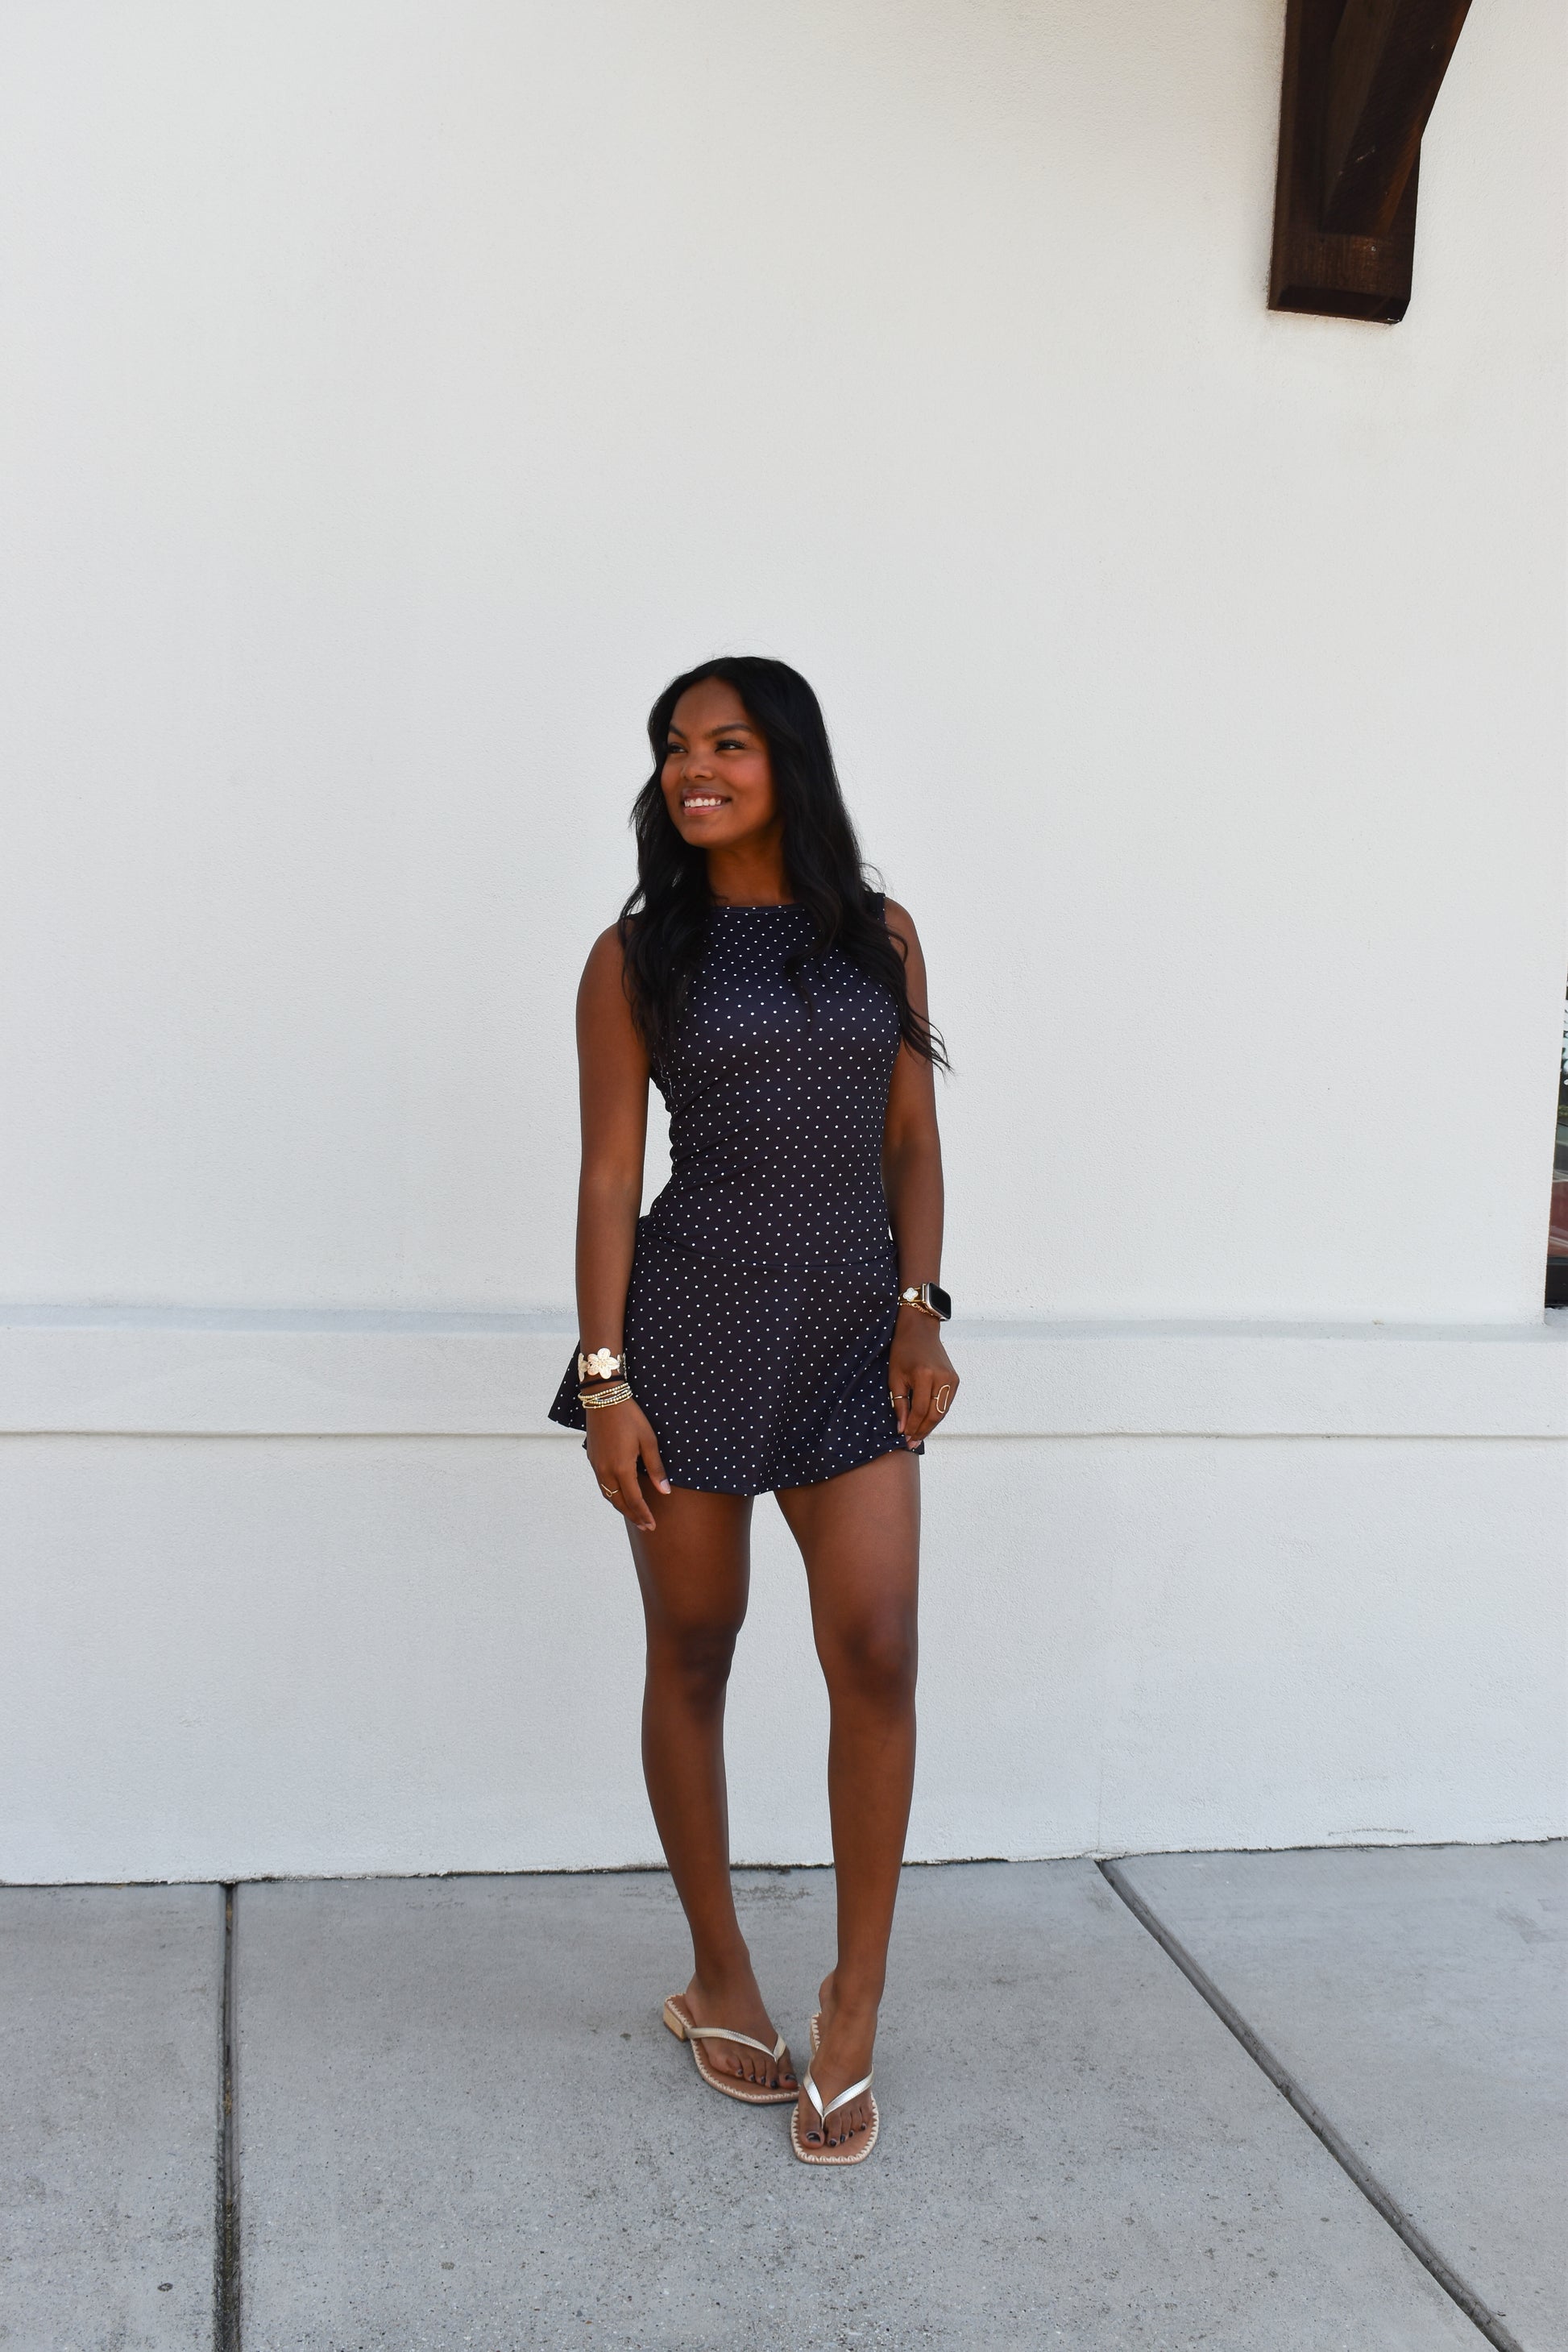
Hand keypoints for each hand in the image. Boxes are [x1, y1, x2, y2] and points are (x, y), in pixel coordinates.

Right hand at [584, 1398, 670, 1531]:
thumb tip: (665, 1491)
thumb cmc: (630, 1417)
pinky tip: (620, 1494)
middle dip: (633, 1516)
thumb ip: (656, 1468)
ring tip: (634, 1515)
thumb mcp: (648, 1440)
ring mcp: (596, 1466)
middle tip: (646, 1526)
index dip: (644, 1514)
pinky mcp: (592, 1459)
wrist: (604, 1399)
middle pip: (619, 1502)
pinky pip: (602, 1484)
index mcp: (621, 1468)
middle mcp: (605, 1471)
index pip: (634, 1500)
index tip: (653, 1525)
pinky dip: (612, 1495)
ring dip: (621, 1507)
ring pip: (608, 1495)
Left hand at [889, 1304, 958, 1444]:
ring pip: (942, 1411)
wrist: (920, 1330)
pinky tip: (926, 1421)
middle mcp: (942, 1378)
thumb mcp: (895, 1377)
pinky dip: (936, 1414)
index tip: (904, 1438)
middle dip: (923, 1431)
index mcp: (924, 1375)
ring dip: (930, 1425)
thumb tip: (902, 1428)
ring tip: (918, 1436)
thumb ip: (899, 1403)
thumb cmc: (903, 1352)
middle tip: (912, 1443)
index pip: (920, 1410)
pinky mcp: (955, 1379)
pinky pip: (946, 1403)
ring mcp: (952, 1379)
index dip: (912, 1426)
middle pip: (935, 1414)